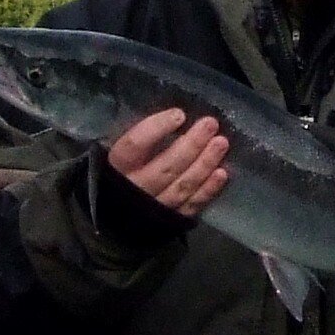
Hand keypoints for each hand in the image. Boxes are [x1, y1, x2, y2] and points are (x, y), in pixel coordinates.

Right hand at [108, 107, 229, 217]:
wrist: (113, 218)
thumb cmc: (121, 172)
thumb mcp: (120, 154)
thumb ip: (140, 139)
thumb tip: (173, 116)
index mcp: (117, 167)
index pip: (135, 145)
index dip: (156, 128)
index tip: (179, 114)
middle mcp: (136, 188)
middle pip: (166, 166)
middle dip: (191, 145)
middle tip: (210, 124)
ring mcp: (154, 206)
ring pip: (182, 185)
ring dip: (204, 164)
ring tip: (221, 143)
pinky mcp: (170, 220)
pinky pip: (191, 205)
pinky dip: (207, 190)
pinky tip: (221, 173)